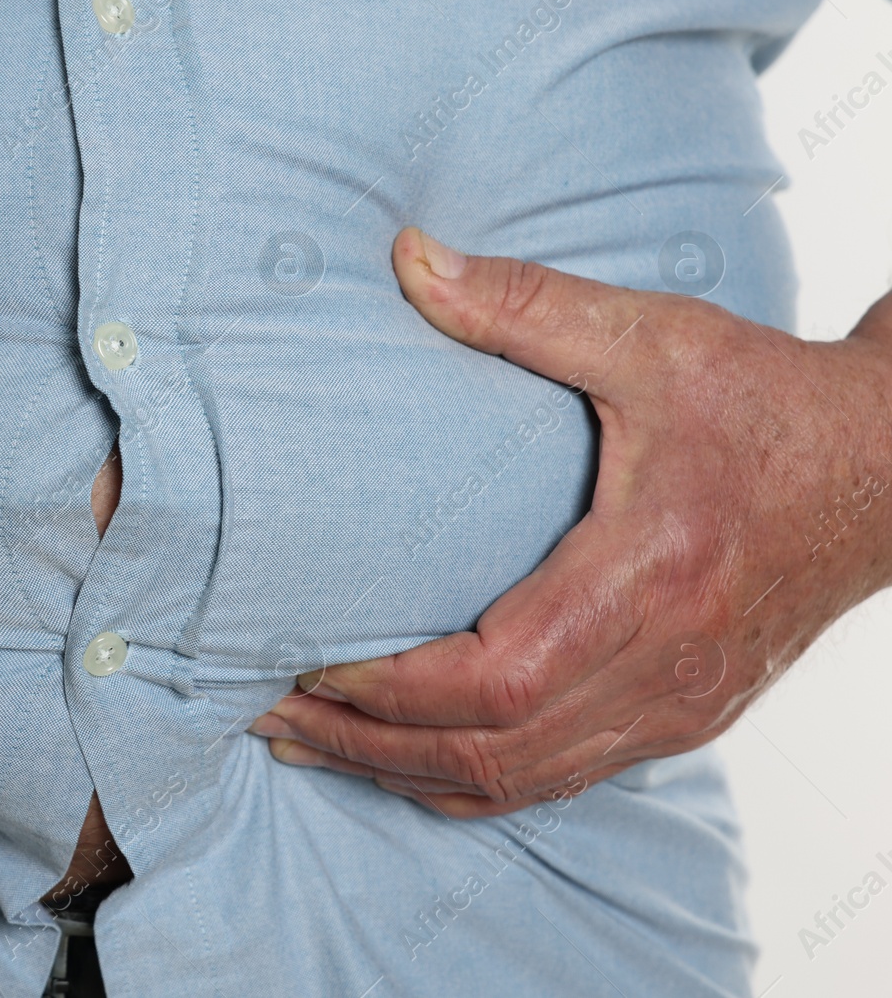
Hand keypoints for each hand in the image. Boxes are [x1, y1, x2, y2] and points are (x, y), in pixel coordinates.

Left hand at [250, 226, 891, 816]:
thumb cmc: (773, 404)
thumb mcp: (653, 339)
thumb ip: (524, 303)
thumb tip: (407, 257)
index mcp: (646, 579)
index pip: (490, 683)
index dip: (384, 690)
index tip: (299, 662)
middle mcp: (660, 668)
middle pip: (486, 754)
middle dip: (366, 744)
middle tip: (268, 714)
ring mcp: (673, 709)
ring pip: (516, 784)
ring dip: (404, 772)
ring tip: (311, 742)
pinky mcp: (679, 717)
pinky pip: (555, 778)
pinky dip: (469, 778)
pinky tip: (408, 757)